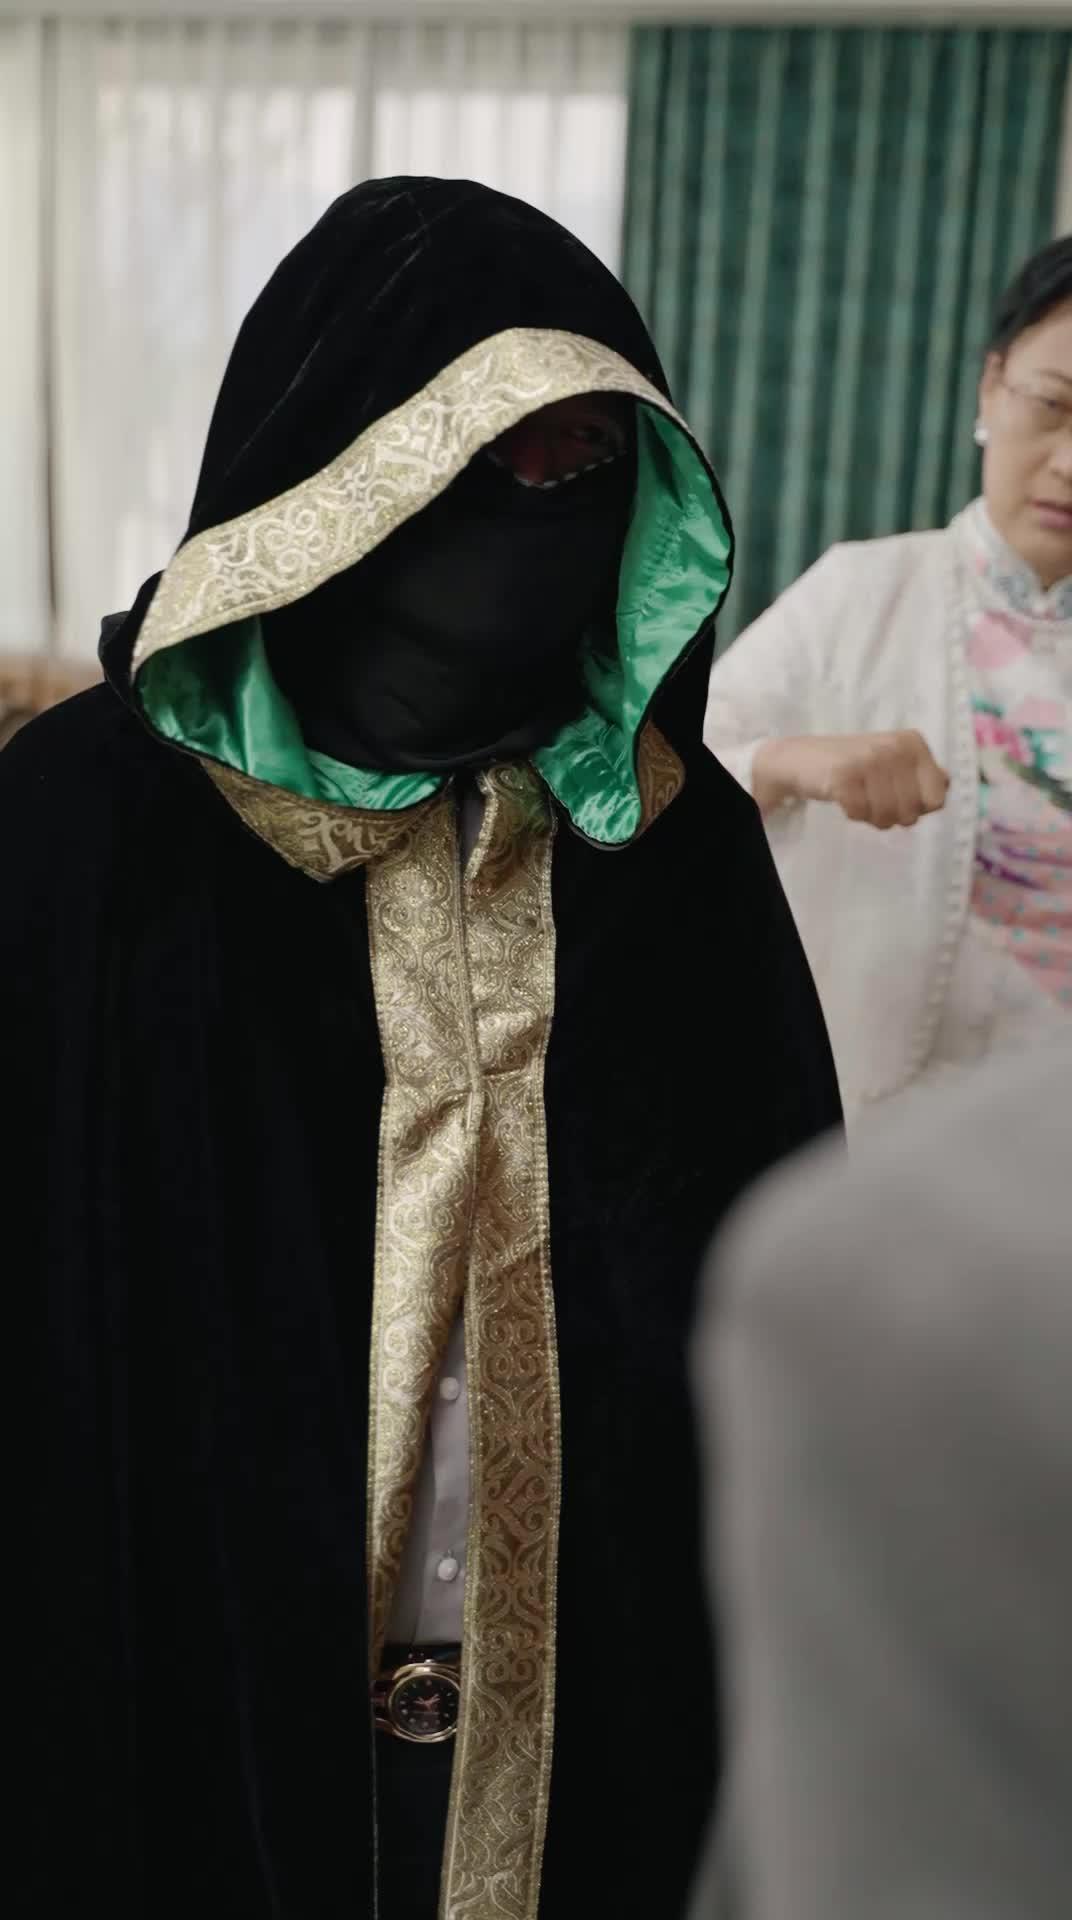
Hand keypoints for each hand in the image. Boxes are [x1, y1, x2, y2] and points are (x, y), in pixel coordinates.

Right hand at [754, 731, 949, 829]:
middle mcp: (895, 747)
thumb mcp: (895, 762)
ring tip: (860, 798)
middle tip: (874, 799)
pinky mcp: (845, 775)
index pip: (937, 799)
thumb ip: (924, 773)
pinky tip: (845, 797)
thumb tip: (947, 783)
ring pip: (886, 816)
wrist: (803, 759)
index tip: (898, 795)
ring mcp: (869, 759)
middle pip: (912, 812)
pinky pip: (860, 814)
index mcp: (914, 743)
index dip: (917, 807)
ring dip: (871, 817)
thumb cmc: (856, 765)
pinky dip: (852, 814)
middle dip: (892, 816)